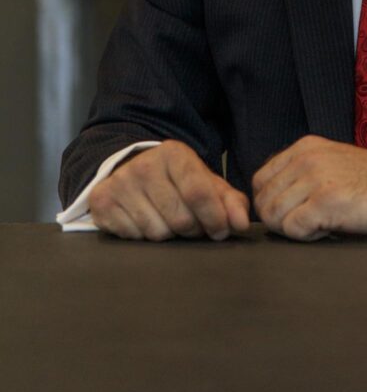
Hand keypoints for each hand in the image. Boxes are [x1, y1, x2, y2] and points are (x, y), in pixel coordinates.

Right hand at [88, 140, 249, 241]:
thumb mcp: (207, 184)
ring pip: (157, 232)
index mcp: (174, 154)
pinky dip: (144, 236)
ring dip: (169, 234)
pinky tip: (145, 221)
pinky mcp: (101, 202)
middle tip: (193, 225)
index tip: (220, 231)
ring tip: (169, 220)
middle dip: (193, 229)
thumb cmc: (176, 182)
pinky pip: (134, 237)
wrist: (130, 170)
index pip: (198, 192)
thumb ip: (230, 202)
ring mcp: (120, 183)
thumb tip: (240, 224)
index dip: (214, 218)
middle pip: (180, 218)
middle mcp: (144, 165)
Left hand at [251, 135, 366, 240]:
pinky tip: (328, 230)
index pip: (260, 181)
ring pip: (273, 216)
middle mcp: (306, 158)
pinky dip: (307, 237)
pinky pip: (293, 229)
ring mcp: (316, 178)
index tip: (294, 212)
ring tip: (320, 225)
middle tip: (309, 223)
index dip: (271, 203)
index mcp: (304, 147)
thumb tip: (270, 202)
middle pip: (263, 201)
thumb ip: (301, 174)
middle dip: (281, 220)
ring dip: (294, 229)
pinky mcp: (327, 201)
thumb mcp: (331, 164)